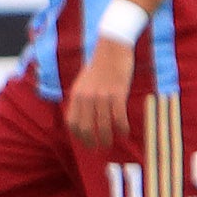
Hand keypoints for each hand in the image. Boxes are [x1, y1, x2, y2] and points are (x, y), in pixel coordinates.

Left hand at [65, 33, 134, 148]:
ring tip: (110, 144)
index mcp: (77, 94)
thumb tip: (83, 114)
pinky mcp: (117, 94)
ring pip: (102, 125)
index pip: (72, 122)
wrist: (112, 48)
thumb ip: (82, 97)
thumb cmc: (100, 64)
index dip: (78, 135)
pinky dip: (121, 129)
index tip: (85, 142)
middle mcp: (86, 97)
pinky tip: (124, 133)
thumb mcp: (84, 81)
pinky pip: (118, 118)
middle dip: (91, 141)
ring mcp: (101, 96)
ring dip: (107, 138)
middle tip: (98, 148)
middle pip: (86, 127)